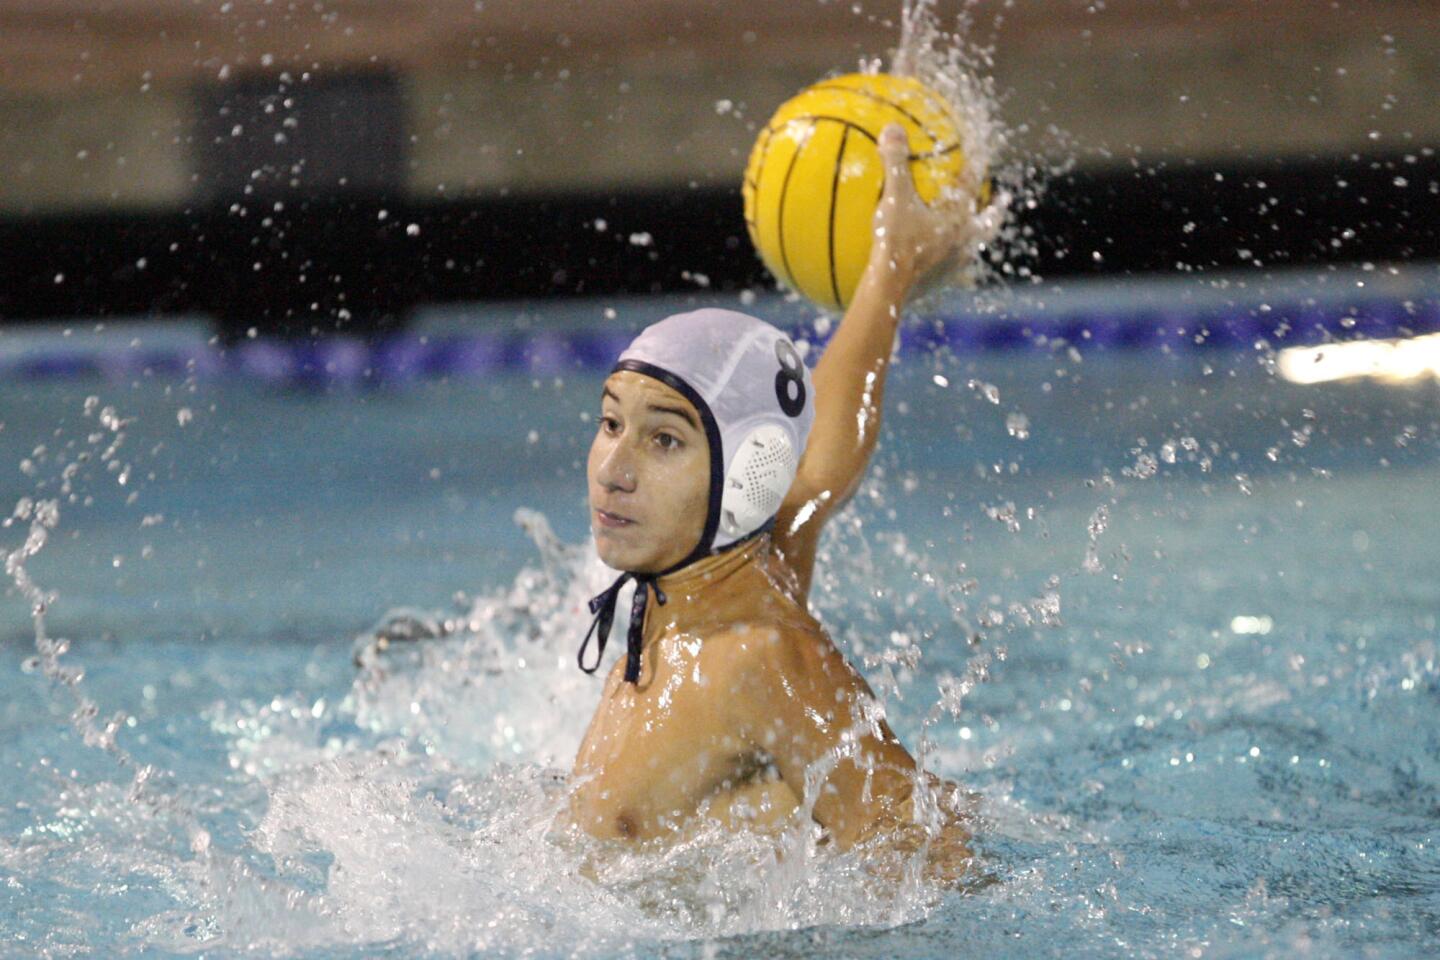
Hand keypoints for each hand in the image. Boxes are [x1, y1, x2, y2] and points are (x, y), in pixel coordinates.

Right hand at [868, 122, 1008, 293]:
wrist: (889, 289)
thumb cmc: (895, 242)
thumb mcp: (894, 198)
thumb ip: (895, 162)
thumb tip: (892, 127)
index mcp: (959, 217)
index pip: (974, 184)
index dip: (977, 165)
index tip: (982, 152)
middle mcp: (964, 241)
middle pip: (988, 223)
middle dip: (996, 210)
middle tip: (1002, 200)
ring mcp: (954, 265)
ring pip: (973, 248)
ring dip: (976, 239)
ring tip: (974, 236)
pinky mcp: (940, 284)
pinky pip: (950, 271)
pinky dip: (950, 264)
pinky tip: (940, 265)